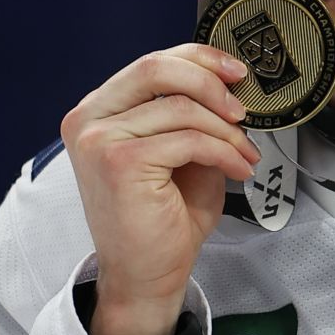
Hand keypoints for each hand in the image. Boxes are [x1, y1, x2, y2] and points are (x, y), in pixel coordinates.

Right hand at [59, 44, 259, 334]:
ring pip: (182, 108)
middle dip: (211, 82)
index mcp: (99, 111)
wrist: (145, 276)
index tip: (236, 72)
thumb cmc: (162, 218)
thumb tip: (230, 84)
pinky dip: (224, 152)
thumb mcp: (181, 151)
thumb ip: (192, 114)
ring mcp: (99, 140)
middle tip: (243, 109)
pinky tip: (237, 169)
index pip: (152, 63)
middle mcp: (90, 119)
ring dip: (226, 130)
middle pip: (157, 68)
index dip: (200, 59)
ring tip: (244, 153)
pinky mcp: (119, 162)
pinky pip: (190, 140)